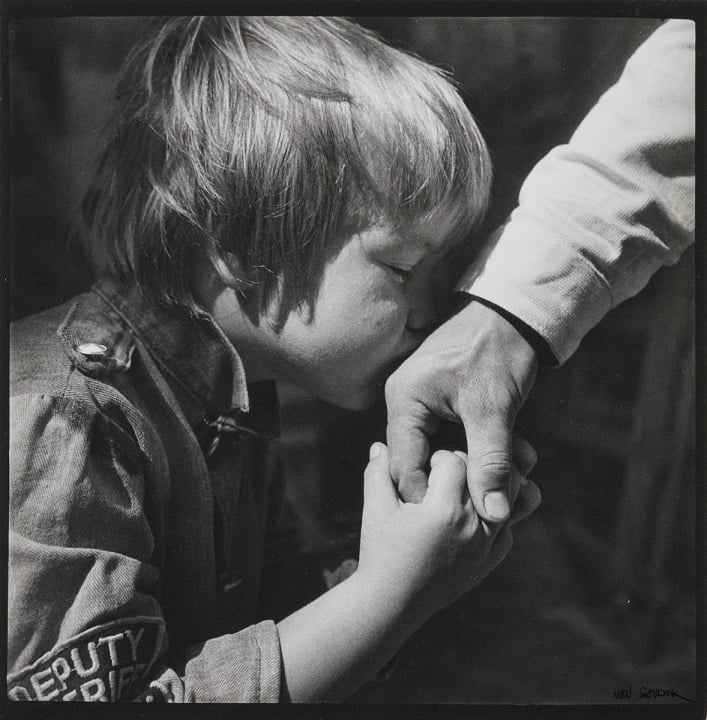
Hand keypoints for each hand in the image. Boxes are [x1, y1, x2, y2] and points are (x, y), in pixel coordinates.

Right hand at [357, 444, 540, 618]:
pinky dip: (493, 513)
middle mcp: (472, 526)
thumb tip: (379, 445)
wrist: (392, 604)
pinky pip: (506, 526)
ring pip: (506, 497)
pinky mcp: (490, 561)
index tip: (426, 465)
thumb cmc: (380, 553)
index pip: (455, 460)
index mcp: (444, 511)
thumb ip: (378, 472)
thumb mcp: (375, 509)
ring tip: (463, 486)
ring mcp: (486, 546)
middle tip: (443, 474)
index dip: (438, 456)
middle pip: (481, 474)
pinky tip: (470, 512)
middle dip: (464, 467)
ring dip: (487, 485)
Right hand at [385, 298, 537, 521]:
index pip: (405, 468)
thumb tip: (494, 515)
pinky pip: (456, 442)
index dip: (433, 498)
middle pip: (424, 464)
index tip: (468, 519)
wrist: (514, 312)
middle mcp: (406, 406)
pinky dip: (484, 452)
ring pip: (445, 456)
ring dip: (479, 467)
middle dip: (464, 482)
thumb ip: (491, 462)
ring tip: (518, 474)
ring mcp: (424, 406)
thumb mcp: (493, 408)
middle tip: (502, 495)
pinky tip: (516, 458)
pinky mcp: (443, 407)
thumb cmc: (496, 350)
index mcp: (403, 403)